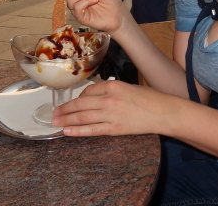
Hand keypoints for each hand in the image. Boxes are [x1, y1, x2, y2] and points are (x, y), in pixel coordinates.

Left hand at [52, 80, 175, 136]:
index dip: (78, 98)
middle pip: (81, 104)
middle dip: (65, 109)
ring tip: (55, 122)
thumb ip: (112, 90)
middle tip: (54, 113)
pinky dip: (77, 130)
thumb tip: (97, 97)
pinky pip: (92, 130)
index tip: (72, 102)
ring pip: (82, 117)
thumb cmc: (150, 98)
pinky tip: (67, 131)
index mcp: (113, 86)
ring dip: (66, 119)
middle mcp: (109, 99)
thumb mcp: (130, 87)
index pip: (89, 91)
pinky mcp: (114, 128)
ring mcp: (111, 114)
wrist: (164, 112)